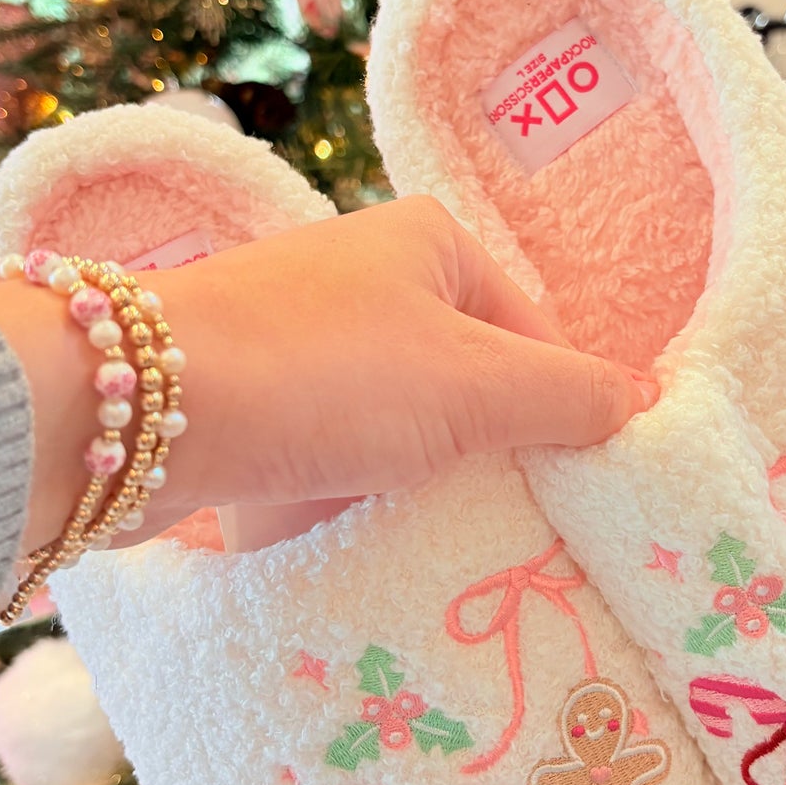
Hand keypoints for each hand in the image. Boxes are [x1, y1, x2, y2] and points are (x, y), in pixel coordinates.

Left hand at [0, 197, 654, 554]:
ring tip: (431, 542)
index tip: (565, 493)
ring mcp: (301, 337)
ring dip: (411, 484)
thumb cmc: (327, 374)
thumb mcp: (475, 385)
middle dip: (481, 456)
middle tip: (507, 528)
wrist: (138, 408)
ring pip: (393, 425)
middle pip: (463, 383)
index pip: (534, 335)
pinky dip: (344, 496)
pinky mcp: (250, 396)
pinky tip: (353, 541)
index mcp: (432, 242)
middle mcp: (365, 276)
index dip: (557, 414)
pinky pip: (326, 453)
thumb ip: (571, 398)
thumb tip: (647, 405)